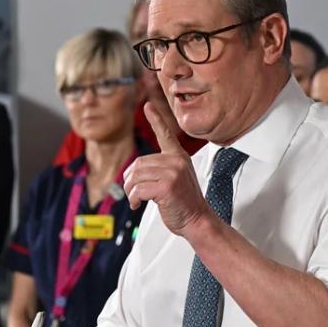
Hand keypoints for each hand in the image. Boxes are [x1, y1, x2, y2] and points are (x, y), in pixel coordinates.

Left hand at [123, 100, 210, 234]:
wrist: (198, 220)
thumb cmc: (183, 203)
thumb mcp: (175, 179)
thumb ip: (160, 169)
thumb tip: (134, 171)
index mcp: (178, 157)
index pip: (166, 134)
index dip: (156, 119)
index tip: (148, 106)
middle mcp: (176, 161)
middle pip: (138, 163)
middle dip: (130, 180)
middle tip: (133, 193)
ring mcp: (173, 173)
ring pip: (136, 176)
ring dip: (130, 191)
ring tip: (136, 199)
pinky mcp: (167, 187)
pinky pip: (138, 189)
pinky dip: (134, 198)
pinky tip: (138, 204)